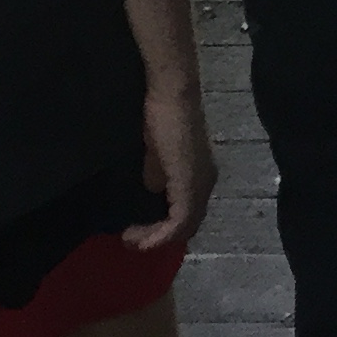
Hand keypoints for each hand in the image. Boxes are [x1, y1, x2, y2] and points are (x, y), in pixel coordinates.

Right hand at [123, 82, 215, 251]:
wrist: (170, 96)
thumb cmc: (162, 116)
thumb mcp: (157, 153)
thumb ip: (158, 173)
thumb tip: (153, 191)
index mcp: (200, 176)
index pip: (187, 213)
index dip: (163, 227)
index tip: (134, 231)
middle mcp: (206, 184)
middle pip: (187, 225)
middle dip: (158, 237)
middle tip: (131, 239)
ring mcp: (201, 186)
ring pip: (184, 227)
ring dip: (156, 238)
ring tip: (131, 238)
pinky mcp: (190, 187)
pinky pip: (178, 223)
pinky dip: (159, 235)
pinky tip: (139, 236)